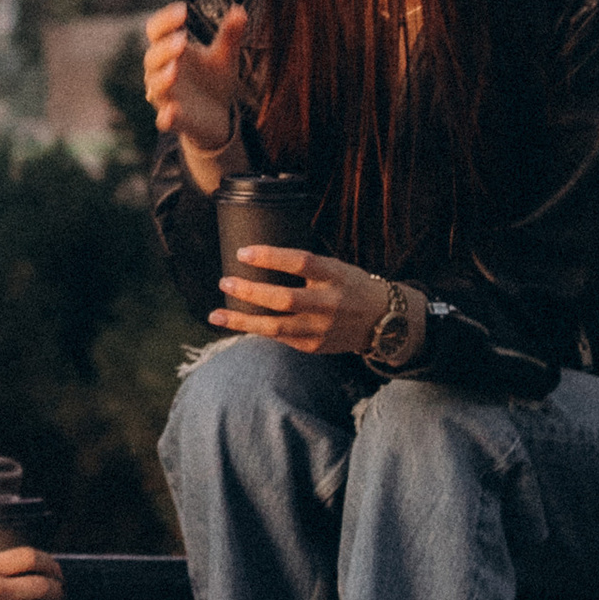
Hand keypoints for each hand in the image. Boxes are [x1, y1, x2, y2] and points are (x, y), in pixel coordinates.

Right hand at [143, 0, 247, 193]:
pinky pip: (164, 120)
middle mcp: (161, 72)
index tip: (183, 11)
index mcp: (170, 51)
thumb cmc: (214, 80)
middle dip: (165, 48)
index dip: (166, 20)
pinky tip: (172, 111)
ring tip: (175, 69)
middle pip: (152, 57)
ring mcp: (166, 97)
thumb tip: (240, 9)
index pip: (157, 31)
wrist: (217, 117)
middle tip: (182, 40)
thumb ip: (230, 34)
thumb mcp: (225, 56)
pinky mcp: (174, 121)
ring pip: (155, 87)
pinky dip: (166, 116)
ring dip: (162, 78)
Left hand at [211, 242, 391, 357]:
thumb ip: (306, 266)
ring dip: (242, 321)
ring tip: (216, 315)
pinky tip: (238, 324)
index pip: (300, 262)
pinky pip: (279, 338)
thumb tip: (260, 257)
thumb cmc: (350, 286)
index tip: (243, 252)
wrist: (383, 320)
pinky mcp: (313, 346)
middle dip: (250, 291)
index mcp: (334, 275)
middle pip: (283, 299)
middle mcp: (328, 303)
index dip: (270, 256)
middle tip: (225, 282)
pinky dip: (256, 330)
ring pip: (275, 328)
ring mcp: (321, 328)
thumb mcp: (335, 267)